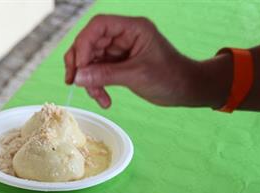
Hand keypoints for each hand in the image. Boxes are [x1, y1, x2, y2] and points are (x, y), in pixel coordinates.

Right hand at [64, 15, 230, 108]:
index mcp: (132, 28)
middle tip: (73, 82)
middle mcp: (123, 36)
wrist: (186, 90)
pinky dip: (96, 86)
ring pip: (90, 60)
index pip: (98, 26)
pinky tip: (103, 99)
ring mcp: (119, 50)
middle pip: (89, 43)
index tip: (79, 66)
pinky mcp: (118, 65)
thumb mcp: (137, 75)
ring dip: (88, 80)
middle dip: (80, 64)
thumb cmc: (171, 77)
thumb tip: (77, 78)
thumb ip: (105, 75)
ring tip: (97, 97)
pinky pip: (98, 72)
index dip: (83, 43)